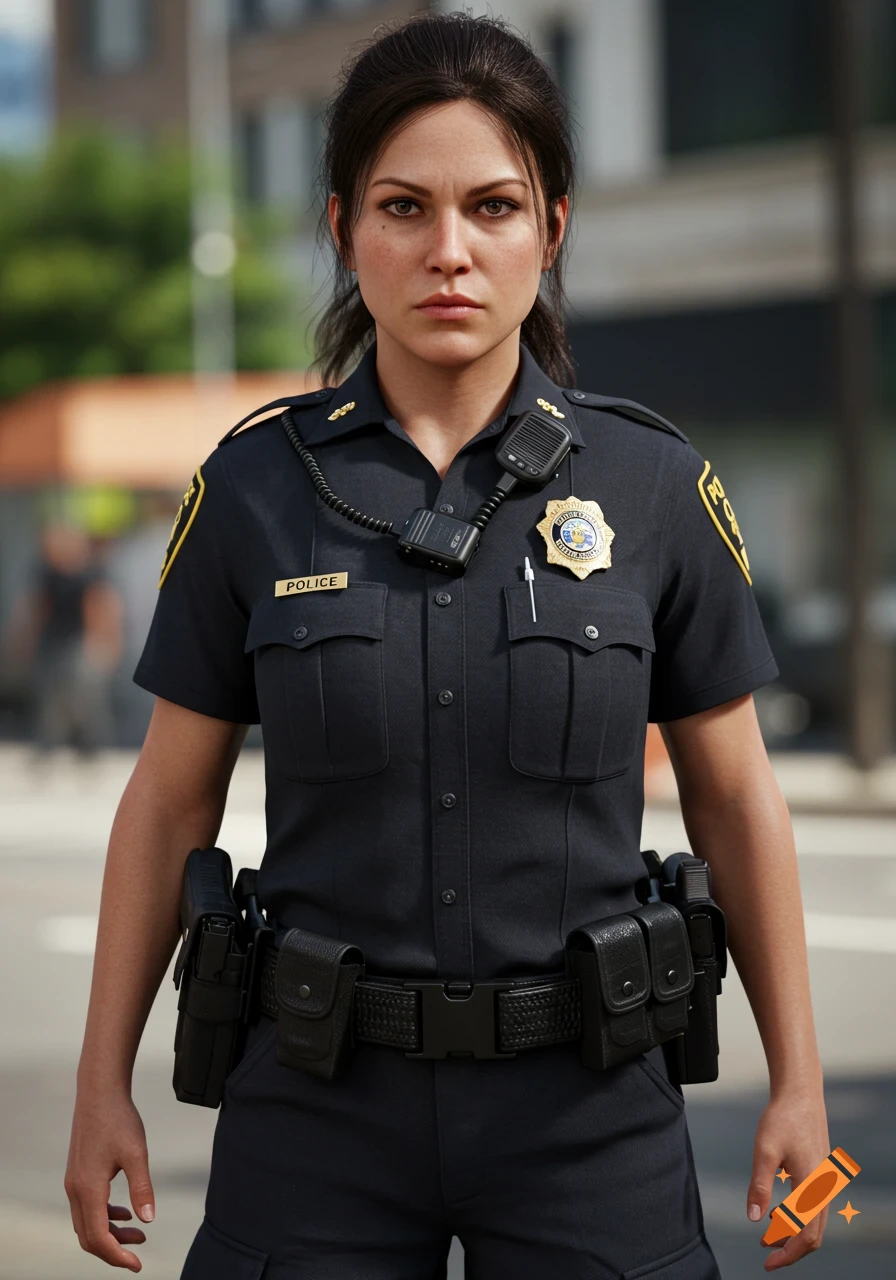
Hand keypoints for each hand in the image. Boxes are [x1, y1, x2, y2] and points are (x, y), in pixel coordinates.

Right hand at [65, 1089, 154, 1270]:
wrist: (100, 1092)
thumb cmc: (118, 1119)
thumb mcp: (137, 1153)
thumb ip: (142, 1188)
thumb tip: (148, 1219)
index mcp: (88, 1189)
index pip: (98, 1237)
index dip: (117, 1256)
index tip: (137, 1264)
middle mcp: (75, 1189)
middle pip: (88, 1236)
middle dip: (113, 1250)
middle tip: (138, 1254)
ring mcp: (74, 1181)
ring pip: (87, 1222)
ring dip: (110, 1234)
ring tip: (138, 1234)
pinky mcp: (79, 1173)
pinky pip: (88, 1207)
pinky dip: (105, 1217)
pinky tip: (125, 1214)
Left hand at [746, 1086, 830, 1270]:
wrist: (800, 1093)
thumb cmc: (782, 1119)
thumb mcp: (764, 1151)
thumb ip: (759, 1185)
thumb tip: (752, 1218)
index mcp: (813, 1187)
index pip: (806, 1236)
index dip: (788, 1254)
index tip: (767, 1264)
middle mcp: (823, 1188)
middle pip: (814, 1234)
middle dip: (790, 1249)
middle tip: (765, 1256)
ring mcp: (824, 1181)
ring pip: (814, 1221)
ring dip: (792, 1233)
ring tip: (765, 1238)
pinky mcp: (819, 1174)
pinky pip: (812, 1206)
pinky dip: (796, 1217)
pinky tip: (776, 1213)